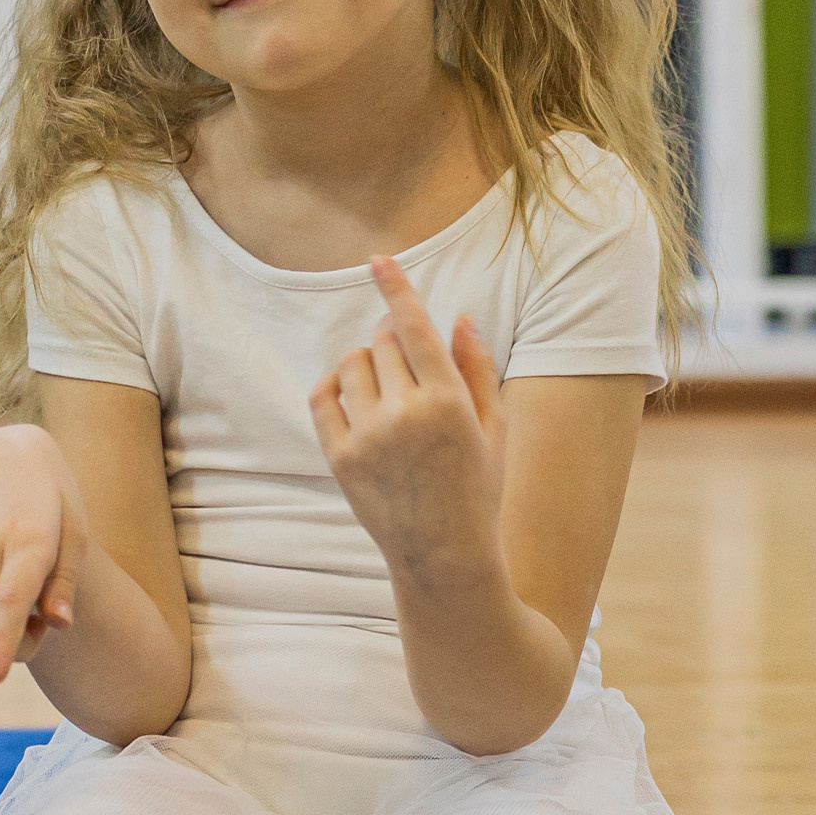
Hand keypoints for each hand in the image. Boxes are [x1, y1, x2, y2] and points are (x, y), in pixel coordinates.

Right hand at [0, 423, 88, 686]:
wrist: (2, 452)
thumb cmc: (50, 497)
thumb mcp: (74, 529)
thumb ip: (66, 581)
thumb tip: (58, 626)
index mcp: (27, 536)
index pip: (9, 600)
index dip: (3, 643)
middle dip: (11, 648)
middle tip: (37, 628)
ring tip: (10, 620)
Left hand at [307, 259, 505, 579]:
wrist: (442, 555)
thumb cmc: (476, 488)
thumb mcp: (492, 428)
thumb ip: (477, 369)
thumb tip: (460, 318)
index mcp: (448, 402)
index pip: (414, 327)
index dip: (396, 287)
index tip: (379, 259)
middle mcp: (405, 414)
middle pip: (384, 340)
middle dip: (396, 340)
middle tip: (411, 368)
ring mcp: (368, 436)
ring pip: (352, 363)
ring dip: (368, 362)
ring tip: (387, 390)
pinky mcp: (339, 457)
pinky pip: (323, 395)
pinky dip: (335, 386)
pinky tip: (355, 397)